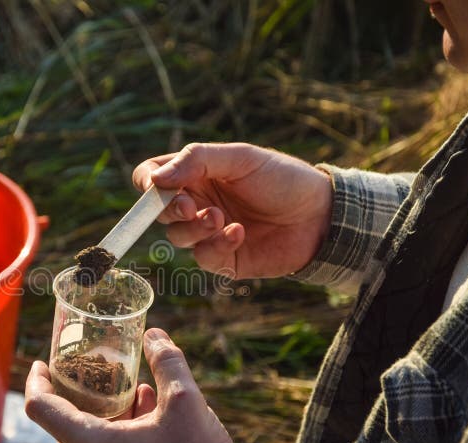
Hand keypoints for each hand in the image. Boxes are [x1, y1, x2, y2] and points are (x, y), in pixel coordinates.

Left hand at [25, 328, 233, 442]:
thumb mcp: (185, 402)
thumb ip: (167, 363)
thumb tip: (153, 336)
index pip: (40, 407)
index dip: (37, 380)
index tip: (43, 363)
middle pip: (65, 421)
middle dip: (83, 394)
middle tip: (101, 372)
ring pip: (86, 439)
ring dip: (105, 412)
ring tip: (138, 393)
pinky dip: (114, 434)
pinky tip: (147, 416)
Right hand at [132, 142, 332, 278]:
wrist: (321, 214)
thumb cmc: (281, 178)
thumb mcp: (240, 158)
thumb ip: (196, 161)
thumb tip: (155, 179)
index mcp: (196, 173)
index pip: (151, 177)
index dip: (147, 182)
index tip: (157, 185)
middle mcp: (197, 202)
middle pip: (158, 211)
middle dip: (170, 209)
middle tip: (191, 207)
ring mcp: (208, 232)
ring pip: (177, 237)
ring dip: (195, 228)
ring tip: (221, 218)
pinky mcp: (224, 258)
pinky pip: (203, 257)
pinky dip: (217, 245)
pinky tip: (239, 232)